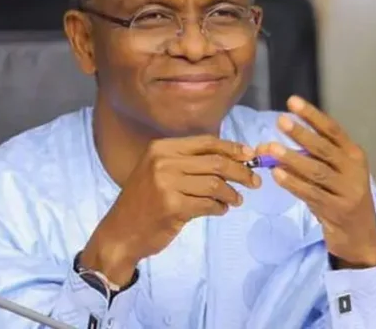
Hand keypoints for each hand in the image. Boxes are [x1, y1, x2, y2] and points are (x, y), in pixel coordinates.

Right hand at [81, 135, 260, 284]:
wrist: (121, 232)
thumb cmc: (144, 201)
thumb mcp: (159, 172)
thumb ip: (189, 162)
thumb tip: (233, 156)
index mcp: (161, 148)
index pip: (206, 142)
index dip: (232, 148)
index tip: (249, 156)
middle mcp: (163, 162)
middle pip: (216, 162)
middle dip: (241, 171)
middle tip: (254, 182)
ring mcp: (166, 184)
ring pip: (215, 184)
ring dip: (232, 193)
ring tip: (236, 200)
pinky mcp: (172, 207)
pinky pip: (208, 204)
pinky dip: (220, 208)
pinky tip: (220, 210)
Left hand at [257, 96, 375, 268]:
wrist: (360, 235)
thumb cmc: (340, 196)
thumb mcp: (333, 173)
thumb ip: (309, 158)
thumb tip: (270, 146)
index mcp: (354, 155)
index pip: (332, 130)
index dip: (312, 115)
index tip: (292, 102)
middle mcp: (354, 170)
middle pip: (324, 148)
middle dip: (301, 133)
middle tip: (281, 121)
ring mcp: (347, 191)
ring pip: (317, 171)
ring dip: (293, 158)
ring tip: (272, 148)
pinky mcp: (337, 210)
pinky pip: (311, 194)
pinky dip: (293, 183)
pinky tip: (277, 174)